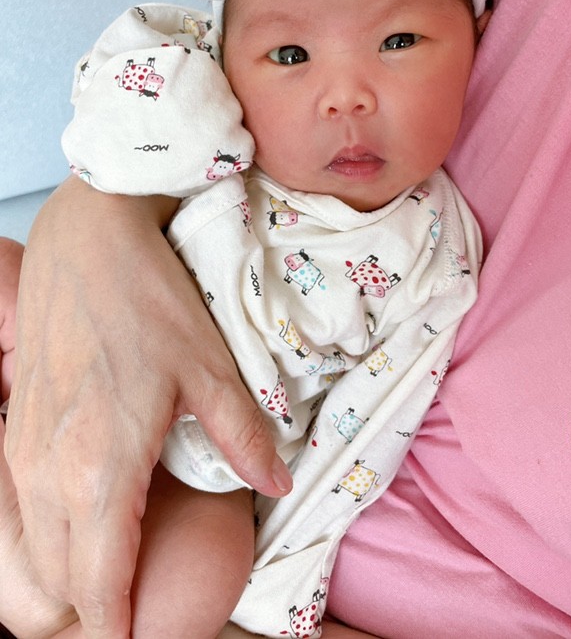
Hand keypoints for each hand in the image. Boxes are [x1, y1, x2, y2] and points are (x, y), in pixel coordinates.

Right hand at [5, 178, 291, 638]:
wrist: (89, 238)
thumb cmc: (149, 299)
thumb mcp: (210, 367)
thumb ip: (244, 436)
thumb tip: (275, 483)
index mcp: (101, 468)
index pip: (101, 584)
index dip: (120, 626)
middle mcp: (49, 471)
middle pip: (59, 581)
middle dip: (94, 609)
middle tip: (134, 611)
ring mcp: (23, 449)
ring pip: (33, 551)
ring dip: (68, 577)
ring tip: (110, 581)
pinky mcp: (15, 425)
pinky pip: (21, 510)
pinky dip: (47, 538)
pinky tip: (78, 526)